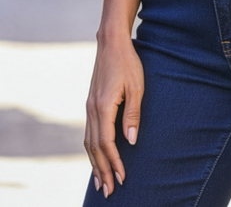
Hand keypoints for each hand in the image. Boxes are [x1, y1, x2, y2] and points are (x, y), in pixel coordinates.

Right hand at [84, 35, 143, 197]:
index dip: (114, 163)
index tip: (122, 179)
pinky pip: (88, 133)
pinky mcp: (90, 104)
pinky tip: (96, 156)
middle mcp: (92, 110)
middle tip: (108, 191)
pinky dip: (91, 149)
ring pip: (88, 142)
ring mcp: (89, 107)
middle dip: (102, 171)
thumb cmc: (128, 63)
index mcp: (103, 107)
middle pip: (94, 148)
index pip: (107, 144)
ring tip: (100, 182)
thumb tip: (131, 142)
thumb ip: (132, 115)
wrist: (111, 43)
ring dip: (94, 163)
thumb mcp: (136, 87)